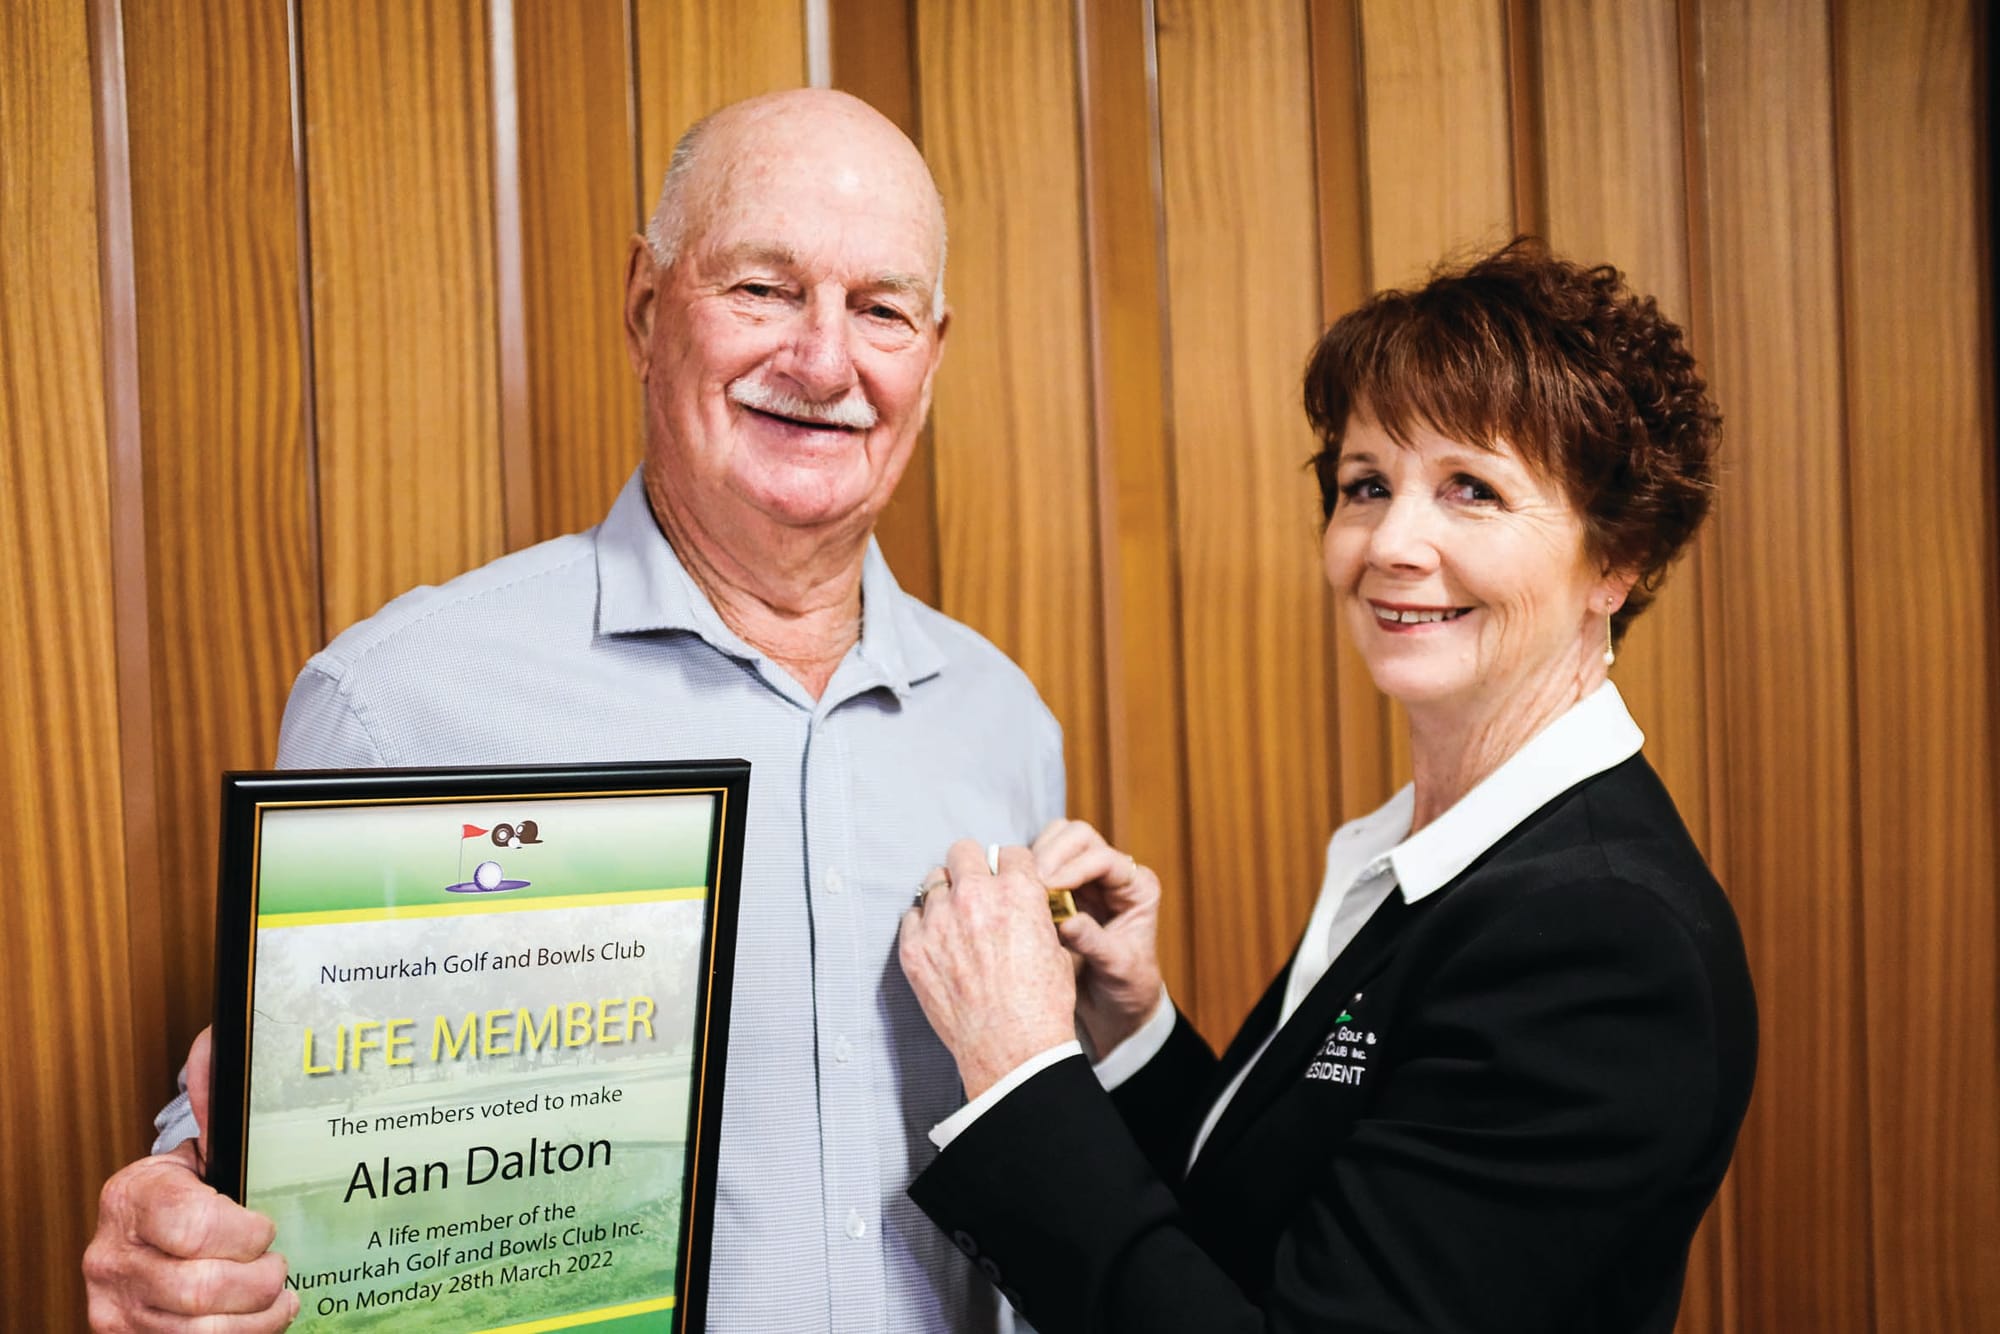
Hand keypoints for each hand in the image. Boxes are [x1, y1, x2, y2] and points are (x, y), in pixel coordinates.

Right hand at [83, 1028, 297, 1331]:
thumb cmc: (188, 1190)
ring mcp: (117, 1306)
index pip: (192, 1227)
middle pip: (200, 1290)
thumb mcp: (202, 1145)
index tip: (265, 1227)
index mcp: (133, 1196)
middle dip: (259, 1282)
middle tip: (280, 1267)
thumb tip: (224, 1046)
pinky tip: (261, 1319)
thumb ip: (216, 1099)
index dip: (244, 1234)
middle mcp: (112, 1255)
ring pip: (199, 1332)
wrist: (146, 1238)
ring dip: (257, 1318)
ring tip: (278, 1297)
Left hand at [899, 840, 1077, 1098]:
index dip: (1011, 870)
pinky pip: (911, 917)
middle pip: (963, 852)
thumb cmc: (1041, 1005)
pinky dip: (924, 925)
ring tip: (956, 921)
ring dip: (945, 896)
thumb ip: (1033, 913)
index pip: (1008, 852)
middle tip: (977, 890)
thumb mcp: (1054, 947)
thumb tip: (1023, 904)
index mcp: (1017, 891)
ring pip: (933, 882)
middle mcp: (975, 897)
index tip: (1007, 883)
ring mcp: (939, 922)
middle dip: (972, 868)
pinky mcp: (913, 948)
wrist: (1013, 1050)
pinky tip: (939, 944)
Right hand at [1034, 819, 1163, 1056]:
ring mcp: (1085, 877)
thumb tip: (1067, 922)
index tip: (1047, 886)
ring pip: (1056, 840)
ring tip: (1022, 887)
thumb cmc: (1126, 987)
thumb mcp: (1118, 969)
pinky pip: (1039, 861)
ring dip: (1036, 857)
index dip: (1074, 867)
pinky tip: (1016, 893)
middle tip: (1029, 882)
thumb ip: (1095, 944)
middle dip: (1051, 853)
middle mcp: (1113, 875)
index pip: (1105, 858)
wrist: (1115, 1007)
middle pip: (1079, 837)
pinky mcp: (1060, 886)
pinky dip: (1025, 870)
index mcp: (1137, 888)